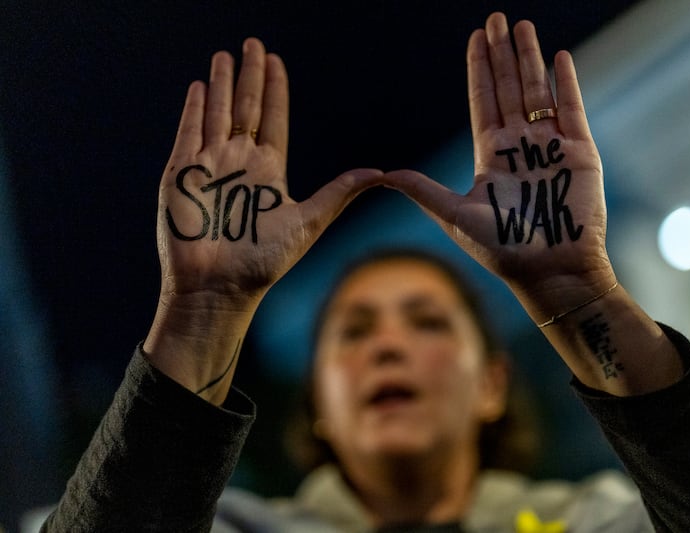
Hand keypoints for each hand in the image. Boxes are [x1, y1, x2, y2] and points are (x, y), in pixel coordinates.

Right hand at [145, 38, 380, 401]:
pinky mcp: (181, 175)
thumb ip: (338, 193)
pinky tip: (200, 86)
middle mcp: (239, 163)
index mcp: (268, 171)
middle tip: (253, 43)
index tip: (275, 61)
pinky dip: (193, 110)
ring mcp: (209, 167)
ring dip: (220, 84)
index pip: (272, 119)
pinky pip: (188, 133)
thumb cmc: (263, 262)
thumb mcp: (308, 222)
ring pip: (216, 114)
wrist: (218, 287)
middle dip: (248, 76)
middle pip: (245, 108)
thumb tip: (379, 172)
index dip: (274, 90)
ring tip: (224, 56)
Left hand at [384, 13, 613, 320]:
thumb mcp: (455, 215)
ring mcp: (550, 147)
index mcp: (490, 156)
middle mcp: (520, 146)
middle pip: (509, 89)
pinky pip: (572, 109)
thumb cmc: (502, 250)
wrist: (550, 271)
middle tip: (496, 18)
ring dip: (529, 59)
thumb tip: (382, 174)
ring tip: (522, 26)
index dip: (479, 70)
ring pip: (538, 92)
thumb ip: (423, 190)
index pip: (483, 102)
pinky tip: (558, 57)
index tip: (476, 38)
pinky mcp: (579, 153)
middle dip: (502, 54)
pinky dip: (566, 83)